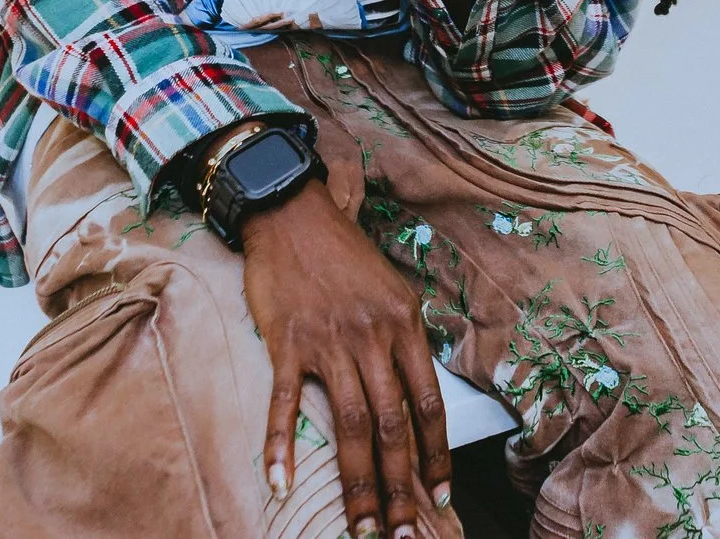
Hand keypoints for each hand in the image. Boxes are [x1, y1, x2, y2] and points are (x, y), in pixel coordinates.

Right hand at [243, 184, 452, 536]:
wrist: (291, 212)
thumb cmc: (343, 254)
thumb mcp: (392, 290)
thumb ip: (404, 342)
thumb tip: (416, 398)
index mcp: (405, 325)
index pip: (428, 406)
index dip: (435, 458)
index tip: (438, 499)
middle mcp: (372, 337)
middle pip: (393, 425)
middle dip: (400, 487)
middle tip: (402, 533)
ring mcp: (329, 341)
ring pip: (350, 424)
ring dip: (358, 483)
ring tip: (363, 527)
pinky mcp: (287, 342)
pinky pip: (287, 403)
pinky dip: (282, 446)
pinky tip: (281, 483)